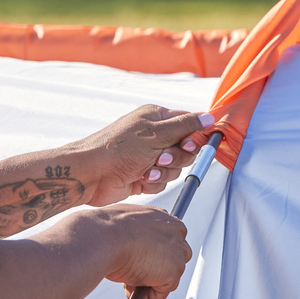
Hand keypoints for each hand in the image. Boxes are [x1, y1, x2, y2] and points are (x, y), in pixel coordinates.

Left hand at [74, 104, 207, 206]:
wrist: (92, 174)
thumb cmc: (117, 149)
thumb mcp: (157, 134)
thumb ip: (186, 125)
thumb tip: (207, 117)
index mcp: (156, 118)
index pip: (188, 122)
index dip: (194, 135)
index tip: (189, 144)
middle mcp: (153, 135)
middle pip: (185, 148)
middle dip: (176, 157)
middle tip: (161, 157)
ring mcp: (148, 156)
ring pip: (175, 167)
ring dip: (163, 172)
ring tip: (146, 170)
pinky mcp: (143, 174)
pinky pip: (162, 180)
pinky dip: (154, 182)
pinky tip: (140, 178)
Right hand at [85, 204, 191, 298]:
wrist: (106, 236)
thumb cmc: (108, 229)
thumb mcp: (126, 226)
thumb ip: (138, 235)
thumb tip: (133, 246)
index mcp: (163, 217)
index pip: (167, 242)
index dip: (150, 256)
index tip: (138, 260)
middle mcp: (175, 232)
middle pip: (172, 260)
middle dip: (153, 271)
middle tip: (132, 272)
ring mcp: (177, 253)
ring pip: (168, 279)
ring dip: (148, 284)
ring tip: (128, 278)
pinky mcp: (173, 272)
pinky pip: (159, 295)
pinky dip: (145, 298)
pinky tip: (131, 286)